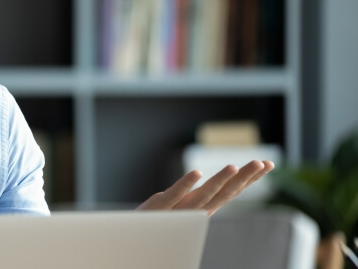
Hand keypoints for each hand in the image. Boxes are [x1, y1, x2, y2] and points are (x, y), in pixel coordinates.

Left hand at [136, 160, 273, 215]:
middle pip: (224, 192)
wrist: (133, 239)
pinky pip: (174, 195)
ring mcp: (178, 209)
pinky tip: (197, 172)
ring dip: (220, 181)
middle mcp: (195, 210)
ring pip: (203, 195)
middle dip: (244, 178)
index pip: (231, 191)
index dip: (250, 178)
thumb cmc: (159, 222)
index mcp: (203, 208)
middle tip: (262, 162)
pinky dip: (186, 184)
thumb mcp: (185, 208)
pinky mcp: (159, 207)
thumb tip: (223, 184)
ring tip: (234, 166)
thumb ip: (202, 198)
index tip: (269, 164)